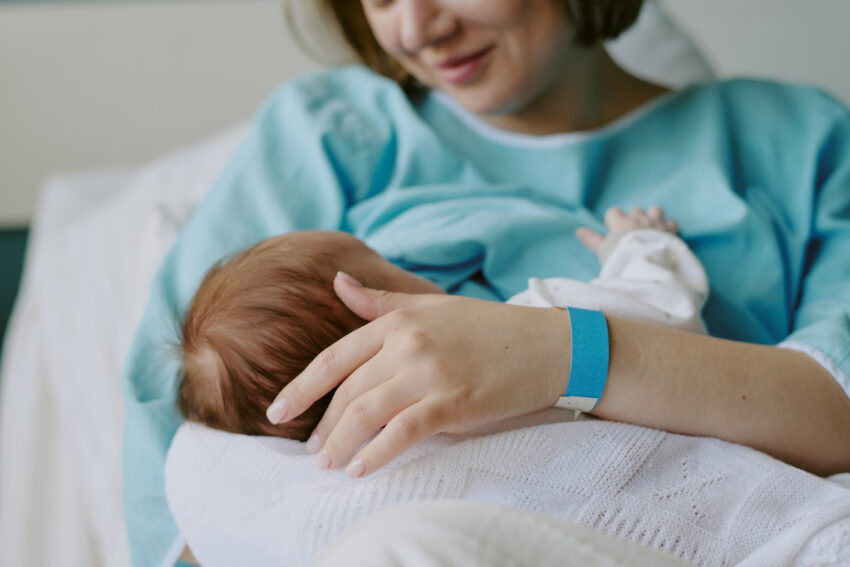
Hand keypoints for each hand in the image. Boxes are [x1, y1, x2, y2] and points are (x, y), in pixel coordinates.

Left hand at [267, 272, 571, 477]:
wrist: (547, 345)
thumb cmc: (488, 327)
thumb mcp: (431, 306)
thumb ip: (380, 301)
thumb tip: (337, 282)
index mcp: (399, 320)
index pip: (334, 357)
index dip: (301, 388)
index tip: (276, 412)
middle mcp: (408, 344)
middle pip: (347, 391)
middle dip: (321, 425)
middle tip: (310, 451)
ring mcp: (429, 374)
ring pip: (366, 414)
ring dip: (340, 444)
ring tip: (327, 465)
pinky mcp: (452, 403)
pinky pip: (402, 433)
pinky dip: (377, 454)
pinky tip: (361, 470)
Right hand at [576, 206, 677, 260]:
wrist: (647, 267)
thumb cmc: (621, 260)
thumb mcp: (603, 251)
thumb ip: (591, 240)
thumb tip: (578, 231)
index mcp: (620, 223)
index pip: (613, 212)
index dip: (613, 221)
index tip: (614, 232)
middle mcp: (638, 218)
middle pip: (635, 210)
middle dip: (634, 219)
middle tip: (634, 235)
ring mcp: (656, 223)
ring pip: (655, 210)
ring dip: (653, 218)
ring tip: (651, 231)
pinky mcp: (671, 230)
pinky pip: (671, 222)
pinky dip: (668, 227)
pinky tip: (666, 236)